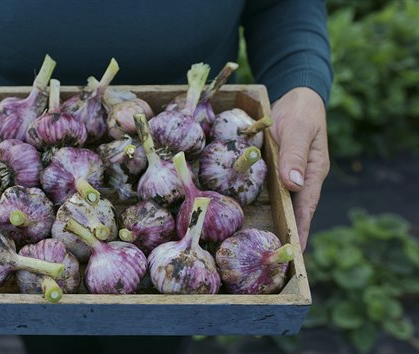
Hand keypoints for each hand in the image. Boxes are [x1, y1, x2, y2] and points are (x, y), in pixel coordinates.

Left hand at [270, 87, 329, 249]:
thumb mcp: (298, 128)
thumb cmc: (300, 111)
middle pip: (295, 210)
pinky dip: (265, 203)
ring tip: (263, 245)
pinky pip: (272, 190)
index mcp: (313, 171)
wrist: (296, 96)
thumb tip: (293, 184)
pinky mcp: (278, 169)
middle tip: (276, 257)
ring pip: (282, 202)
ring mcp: (290, 174)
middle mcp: (302, 177)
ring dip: (275, 221)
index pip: (306, 206)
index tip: (296, 251)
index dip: (301, 228)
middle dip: (288, 232)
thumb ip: (295, 153)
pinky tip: (253, 215)